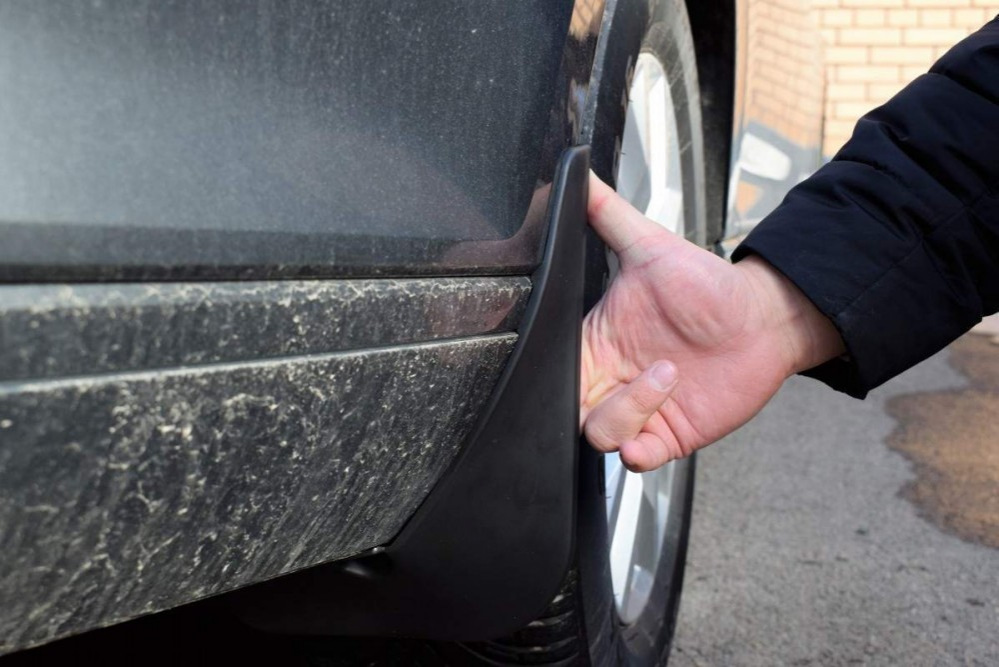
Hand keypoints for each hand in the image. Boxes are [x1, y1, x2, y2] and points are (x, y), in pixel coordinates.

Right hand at [580, 173, 843, 470]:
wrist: (761, 318)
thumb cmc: (707, 284)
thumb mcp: (651, 246)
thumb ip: (607, 214)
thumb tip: (576, 174)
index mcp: (595, 342)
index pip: (551, 369)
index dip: (553, 372)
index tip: (581, 355)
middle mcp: (610, 379)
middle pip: (566, 411)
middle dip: (588, 399)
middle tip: (628, 369)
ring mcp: (638, 410)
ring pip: (597, 436)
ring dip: (625, 412)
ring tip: (665, 376)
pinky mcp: (668, 434)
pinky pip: (635, 460)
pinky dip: (638, 445)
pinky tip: (662, 409)